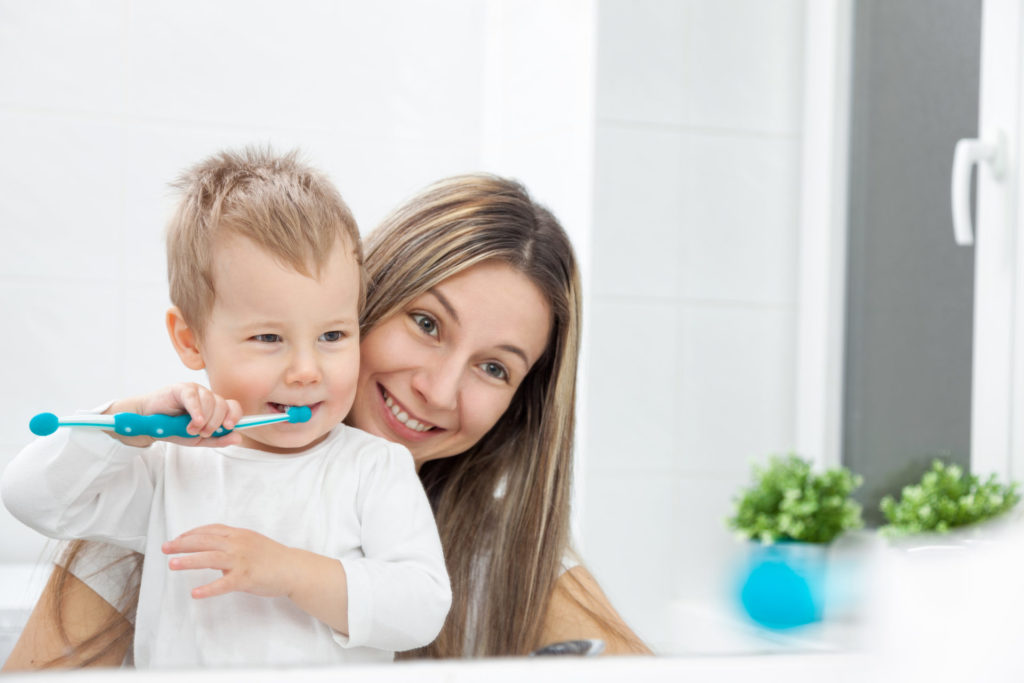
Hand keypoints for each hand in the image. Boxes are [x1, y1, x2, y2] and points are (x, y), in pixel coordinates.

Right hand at [106, 383, 243, 447]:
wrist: (148, 425)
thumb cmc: (174, 429)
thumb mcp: (198, 440)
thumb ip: (218, 440)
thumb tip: (238, 438)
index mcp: (215, 408)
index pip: (233, 407)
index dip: (234, 415)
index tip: (229, 426)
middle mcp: (208, 397)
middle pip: (222, 405)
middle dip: (215, 422)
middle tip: (203, 433)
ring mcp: (195, 391)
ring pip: (210, 400)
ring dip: (204, 419)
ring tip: (191, 430)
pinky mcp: (181, 388)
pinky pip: (193, 396)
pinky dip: (196, 410)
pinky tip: (194, 421)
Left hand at [162, 524, 296, 599]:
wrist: (293, 568)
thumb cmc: (273, 556)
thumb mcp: (251, 542)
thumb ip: (231, 543)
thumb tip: (211, 550)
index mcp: (239, 534)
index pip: (209, 530)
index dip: (190, 533)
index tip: (177, 539)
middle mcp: (238, 544)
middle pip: (204, 540)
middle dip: (182, 543)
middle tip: (165, 548)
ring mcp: (241, 560)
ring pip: (209, 558)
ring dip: (188, 561)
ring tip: (172, 564)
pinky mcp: (245, 578)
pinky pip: (223, 584)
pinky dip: (208, 589)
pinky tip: (195, 593)